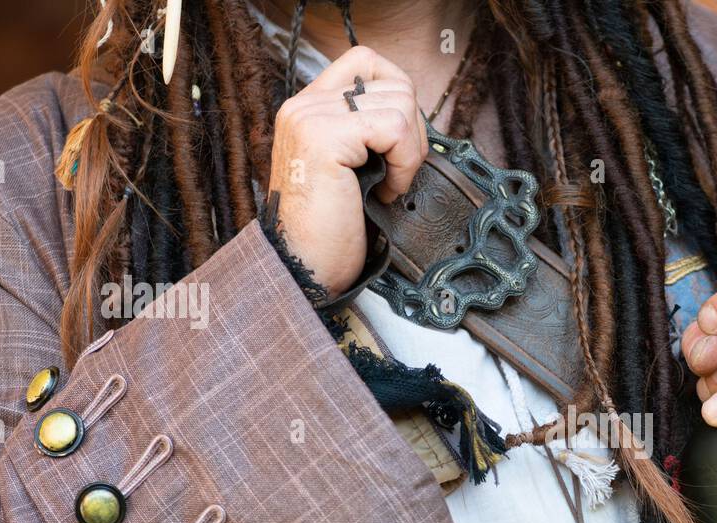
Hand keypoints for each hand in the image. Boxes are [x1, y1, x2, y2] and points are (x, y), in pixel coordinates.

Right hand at [267, 46, 428, 299]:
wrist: (304, 267)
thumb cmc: (330, 230)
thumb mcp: (351, 167)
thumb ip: (367, 130)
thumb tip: (411, 110)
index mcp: (309, 108)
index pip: (366, 61)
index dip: (399, 94)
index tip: (399, 143)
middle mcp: (305, 105)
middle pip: (393, 82)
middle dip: (412, 131)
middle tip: (397, 173)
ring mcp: (311, 117)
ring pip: (400, 102)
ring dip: (409, 152)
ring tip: (388, 185)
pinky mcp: (325, 137)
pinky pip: (396, 128)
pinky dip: (405, 164)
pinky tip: (386, 192)